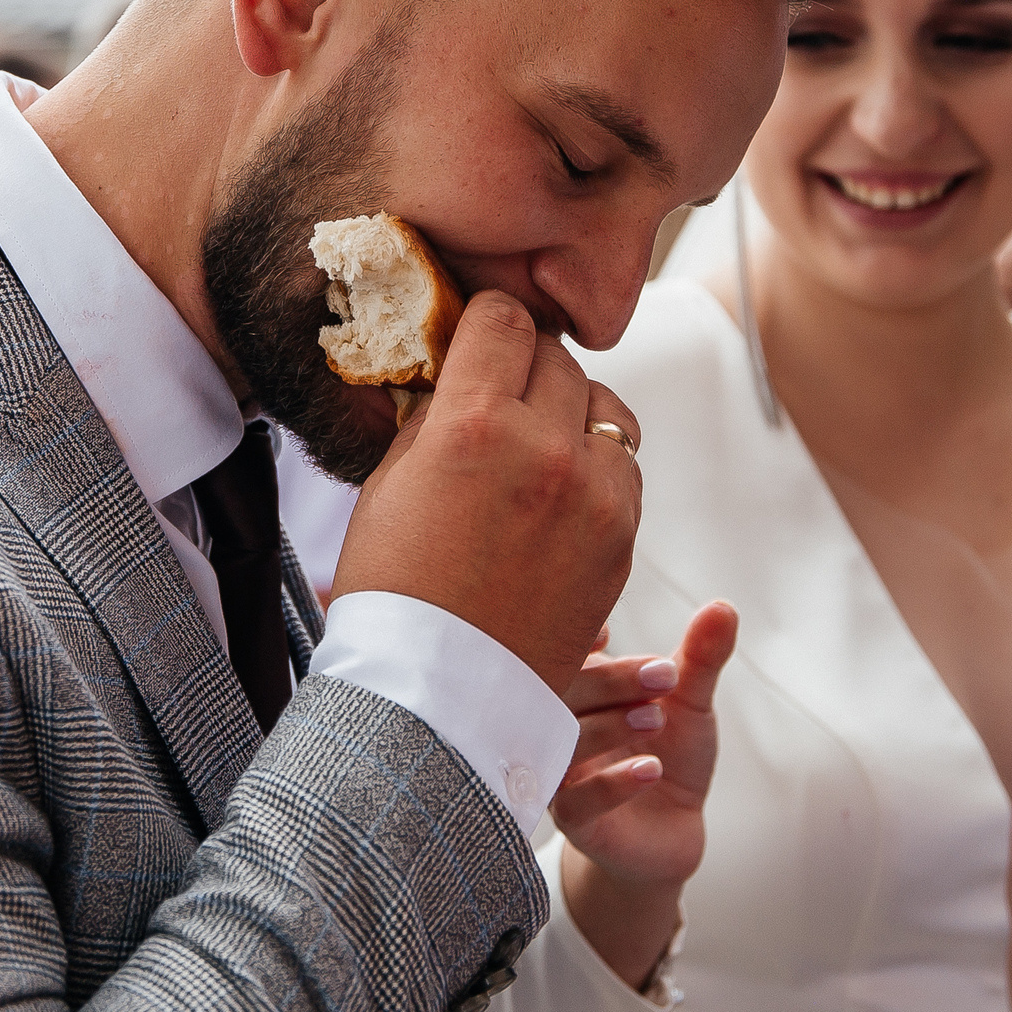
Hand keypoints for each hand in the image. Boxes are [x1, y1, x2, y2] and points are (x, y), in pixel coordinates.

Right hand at [335, 292, 640, 693]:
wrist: (442, 692)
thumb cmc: (395, 588)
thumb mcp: (389, 484)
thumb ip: (432, 416)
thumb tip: (456, 374)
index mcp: (474, 423)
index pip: (504, 318)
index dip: (485, 322)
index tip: (477, 338)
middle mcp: (547, 448)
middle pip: (556, 357)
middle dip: (525, 366)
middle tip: (499, 393)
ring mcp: (595, 494)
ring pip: (604, 406)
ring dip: (572, 411)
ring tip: (537, 442)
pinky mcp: (622, 535)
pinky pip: (622, 466)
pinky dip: (595, 464)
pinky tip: (558, 490)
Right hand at [557, 600, 733, 987]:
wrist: (670, 833)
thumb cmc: (670, 755)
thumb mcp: (688, 703)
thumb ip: (700, 659)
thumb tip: (723, 607)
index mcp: (577, 687)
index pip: (561, 653)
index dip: (575, 637)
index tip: (610, 632)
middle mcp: (557, 725)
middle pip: (560, 692)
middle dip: (610, 681)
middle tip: (662, 676)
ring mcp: (560, 772)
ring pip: (563, 744)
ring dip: (609, 728)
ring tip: (656, 720)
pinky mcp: (574, 821)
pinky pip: (577, 801)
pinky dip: (613, 782)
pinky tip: (652, 768)